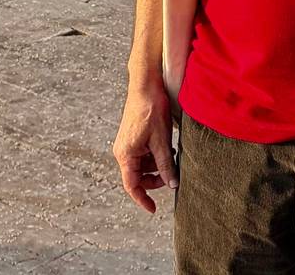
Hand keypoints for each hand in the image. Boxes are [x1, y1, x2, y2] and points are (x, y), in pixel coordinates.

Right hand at [113, 76, 176, 213]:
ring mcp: (126, 143)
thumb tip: (172, 184)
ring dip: (155, 166)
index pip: (132, 185)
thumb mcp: (161, 140)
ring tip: (170, 155)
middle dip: (154, 179)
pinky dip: (154, 155)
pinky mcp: (132, 137)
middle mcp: (122, 151)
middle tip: (171, 175)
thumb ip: (165, 164)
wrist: (146, 84)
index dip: (142, 198)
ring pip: (141, 165)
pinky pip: (142, 154)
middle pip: (137, 176)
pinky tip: (165, 147)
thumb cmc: (151, 109)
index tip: (152, 209)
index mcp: (125, 154)